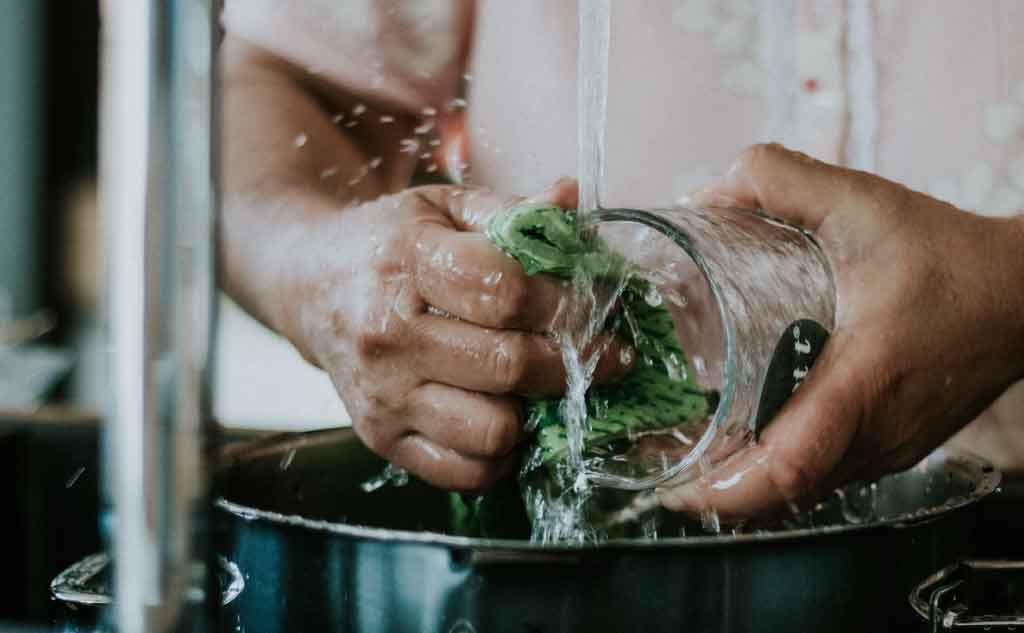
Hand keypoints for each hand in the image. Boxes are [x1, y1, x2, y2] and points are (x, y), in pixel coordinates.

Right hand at [279, 179, 632, 489]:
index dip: (566, 304)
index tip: (595, 308)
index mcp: (407, 261)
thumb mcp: (443, 207)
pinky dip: (500, 453)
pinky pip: (465, 471)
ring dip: (535, 412)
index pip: (506, 294)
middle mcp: (387, 334)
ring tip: (543, 386)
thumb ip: (511, 211)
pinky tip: (506, 415)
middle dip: (574, 362)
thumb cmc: (389, 244)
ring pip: (493, 431)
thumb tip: (571, 200)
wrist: (310, 285)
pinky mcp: (381, 439)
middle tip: (603, 354)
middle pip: (509, 366)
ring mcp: (382, 394)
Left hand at [658, 143, 1023, 521]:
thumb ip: (781, 181)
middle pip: (785, 494)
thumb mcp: (862, 202)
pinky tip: (746, 448)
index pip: (790, 463)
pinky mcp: (896, 448)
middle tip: (657, 467)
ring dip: (744, 490)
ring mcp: (889, 449)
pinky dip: (779, 475)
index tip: (673, 487)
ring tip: (686, 460)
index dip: (725, 489)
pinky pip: (826, 477)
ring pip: (805, 494)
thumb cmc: (949, 257)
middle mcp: (875, 433)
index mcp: (861, 380)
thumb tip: (706, 194)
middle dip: (714, 494)